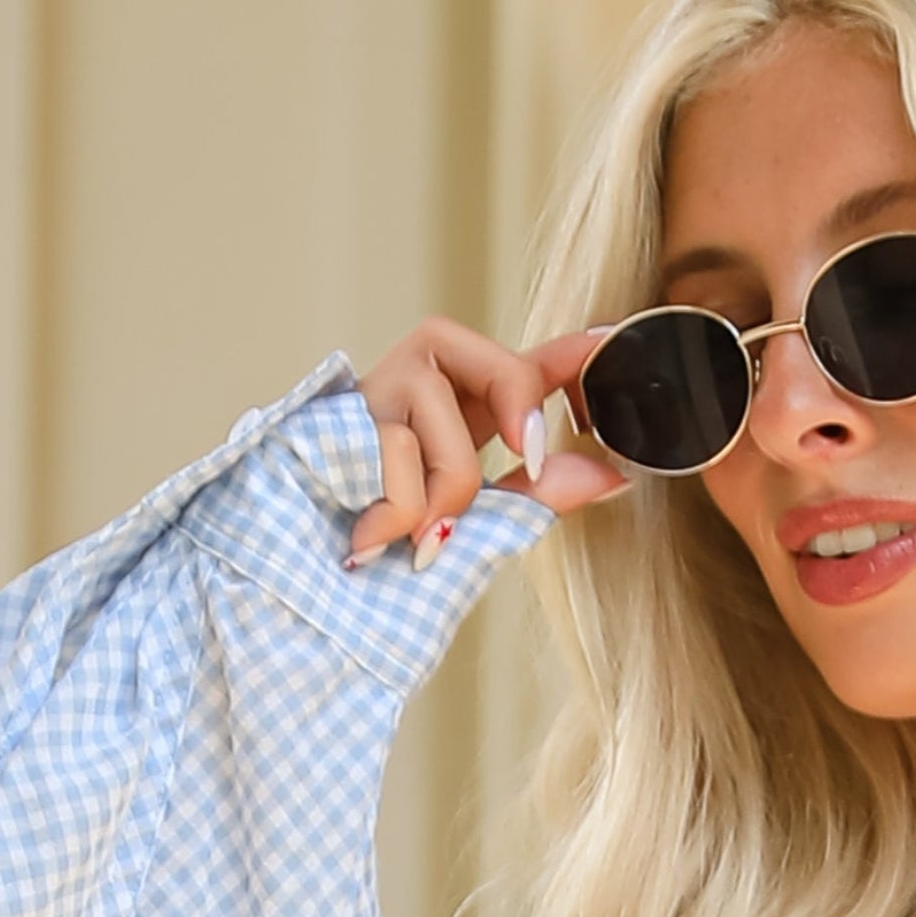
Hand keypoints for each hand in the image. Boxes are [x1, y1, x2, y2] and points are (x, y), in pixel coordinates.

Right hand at [344, 317, 628, 567]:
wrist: (301, 571)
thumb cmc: (388, 542)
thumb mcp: (480, 519)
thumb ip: (540, 490)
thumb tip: (614, 472)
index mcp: (463, 401)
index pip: (529, 363)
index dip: (576, 352)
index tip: (612, 345)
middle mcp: (423, 378)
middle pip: (502, 367)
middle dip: (516, 420)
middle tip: (519, 463)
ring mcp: (379, 392)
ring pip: (450, 434)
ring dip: (443, 504)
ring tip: (411, 537)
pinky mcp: (337, 419)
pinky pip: (399, 463)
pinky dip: (396, 518)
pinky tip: (368, 540)